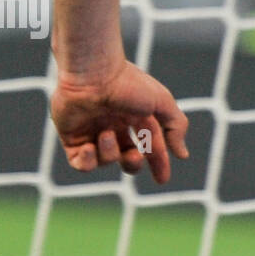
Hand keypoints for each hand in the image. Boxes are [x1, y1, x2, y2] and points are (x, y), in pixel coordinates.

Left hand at [51, 61, 189, 183]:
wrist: (93, 75)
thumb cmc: (129, 85)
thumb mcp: (162, 103)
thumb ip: (175, 127)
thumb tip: (182, 155)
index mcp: (137, 116)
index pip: (150, 144)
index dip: (158, 162)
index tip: (162, 179)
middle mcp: (116, 125)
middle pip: (127, 157)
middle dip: (133, 163)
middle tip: (134, 156)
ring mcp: (93, 132)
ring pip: (106, 160)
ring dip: (110, 153)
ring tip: (106, 133)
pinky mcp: (72, 138)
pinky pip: (80, 164)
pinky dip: (87, 161)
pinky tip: (89, 146)